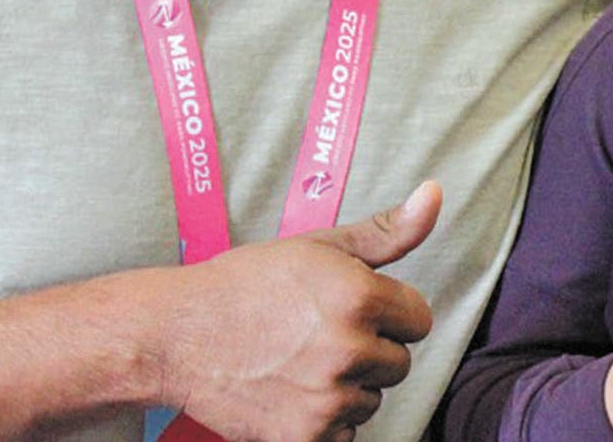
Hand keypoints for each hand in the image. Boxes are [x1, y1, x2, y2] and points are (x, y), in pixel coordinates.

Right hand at [157, 182, 441, 441]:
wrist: (177, 335)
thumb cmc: (248, 284)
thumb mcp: (319, 247)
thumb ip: (387, 231)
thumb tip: (435, 195)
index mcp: (360, 298)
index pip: (419, 319)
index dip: (389, 312)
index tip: (353, 309)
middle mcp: (349, 350)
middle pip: (399, 362)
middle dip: (370, 350)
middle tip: (318, 335)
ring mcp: (327, 399)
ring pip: (372, 399)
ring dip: (348, 387)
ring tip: (300, 362)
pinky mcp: (304, 438)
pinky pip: (345, 434)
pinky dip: (325, 422)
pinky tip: (292, 393)